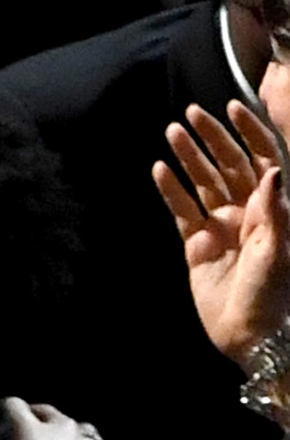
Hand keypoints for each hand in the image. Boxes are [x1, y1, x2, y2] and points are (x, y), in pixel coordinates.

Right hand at [153, 100, 289, 360]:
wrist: (251, 333)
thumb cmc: (275, 292)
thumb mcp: (279, 248)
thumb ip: (274, 207)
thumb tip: (271, 168)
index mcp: (273, 207)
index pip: (261, 157)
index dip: (248, 132)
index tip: (232, 106)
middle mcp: (248, 210)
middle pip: (228, 164)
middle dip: (212, 138)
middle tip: (191, 114)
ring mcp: (221, 226)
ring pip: (203, 183)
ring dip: (188, 158)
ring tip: (171, 133)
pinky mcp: (197, 245)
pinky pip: (182, 211)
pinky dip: (171, 191)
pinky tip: (161, 170)